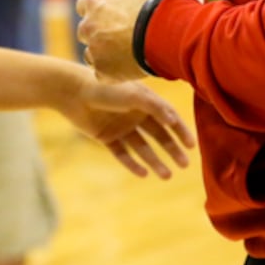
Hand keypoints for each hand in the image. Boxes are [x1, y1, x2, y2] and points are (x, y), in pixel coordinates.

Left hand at [57, 69, 195, 178]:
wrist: (72, 92)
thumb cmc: (105, 88)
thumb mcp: (133, 95)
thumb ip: (154, 106)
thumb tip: (174, 119)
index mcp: (144, 100)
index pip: (168, 117)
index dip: (181, 131)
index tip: (192, 146)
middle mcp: (134, 114)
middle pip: (158, 136)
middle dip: (172, 150)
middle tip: (183, 165)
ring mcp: (121, 127)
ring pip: (143, 148)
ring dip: (155, 161)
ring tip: (166, 176)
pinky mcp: (106, 137)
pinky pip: (123, 154)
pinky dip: (133, 164)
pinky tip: (143, 174)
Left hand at [77, 0, 171, 81]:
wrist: (166, 33)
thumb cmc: (158, 4)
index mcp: (94, 1)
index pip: (84, 6)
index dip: (98, 11)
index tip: (110, 16)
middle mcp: (88, 25)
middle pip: (85, 31)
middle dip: (98, 33)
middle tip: (119, 37)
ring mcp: (94, 49)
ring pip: (91, 54)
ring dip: (103, 54)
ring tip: (126, 55)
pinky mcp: (103, 71)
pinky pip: (102, 74)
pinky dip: (112, 72)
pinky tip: (128, 68)